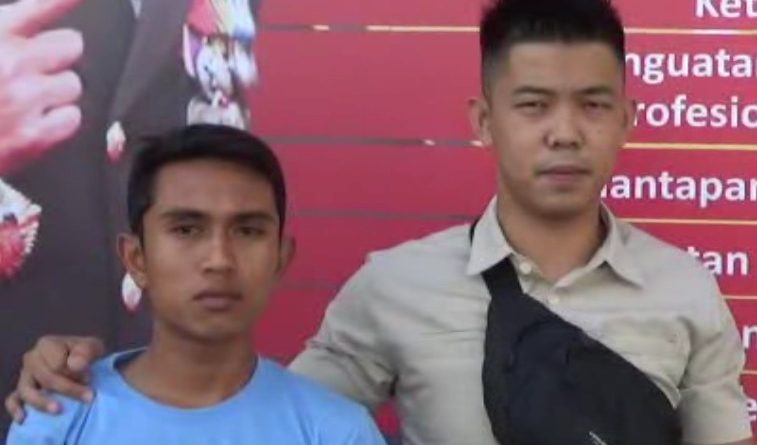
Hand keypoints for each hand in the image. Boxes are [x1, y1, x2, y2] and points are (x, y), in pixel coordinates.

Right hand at [0, 0, 84, 173]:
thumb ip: (2, 28)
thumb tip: (18, 19)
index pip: (41, 7)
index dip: (64, 0)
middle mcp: (12, 64)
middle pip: (72, 45)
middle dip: (56, 54)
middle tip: (35, 67)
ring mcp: (25, 101)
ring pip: (72, 84)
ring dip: (54, 91)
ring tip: (24, 99)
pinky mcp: (33, 136)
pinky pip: (72, 118)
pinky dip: (57, 121)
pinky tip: (31, 121)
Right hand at [4, 335, 104, 422]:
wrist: (84, 362)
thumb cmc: (86, 354)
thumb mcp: (94, 347)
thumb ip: (86, 352)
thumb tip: (74, 365)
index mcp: (46, 344)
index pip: (57, 364)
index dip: (75, 374)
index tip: (89, 378)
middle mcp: (31, 359)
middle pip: (45, 378)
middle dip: (68, 389)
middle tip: (88, 396)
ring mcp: (24, 376)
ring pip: (27, 390)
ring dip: (42, 402)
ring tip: (59, 410)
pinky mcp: (21, 391)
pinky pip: (13, 400)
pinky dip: (16, 409)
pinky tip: (24, 418)